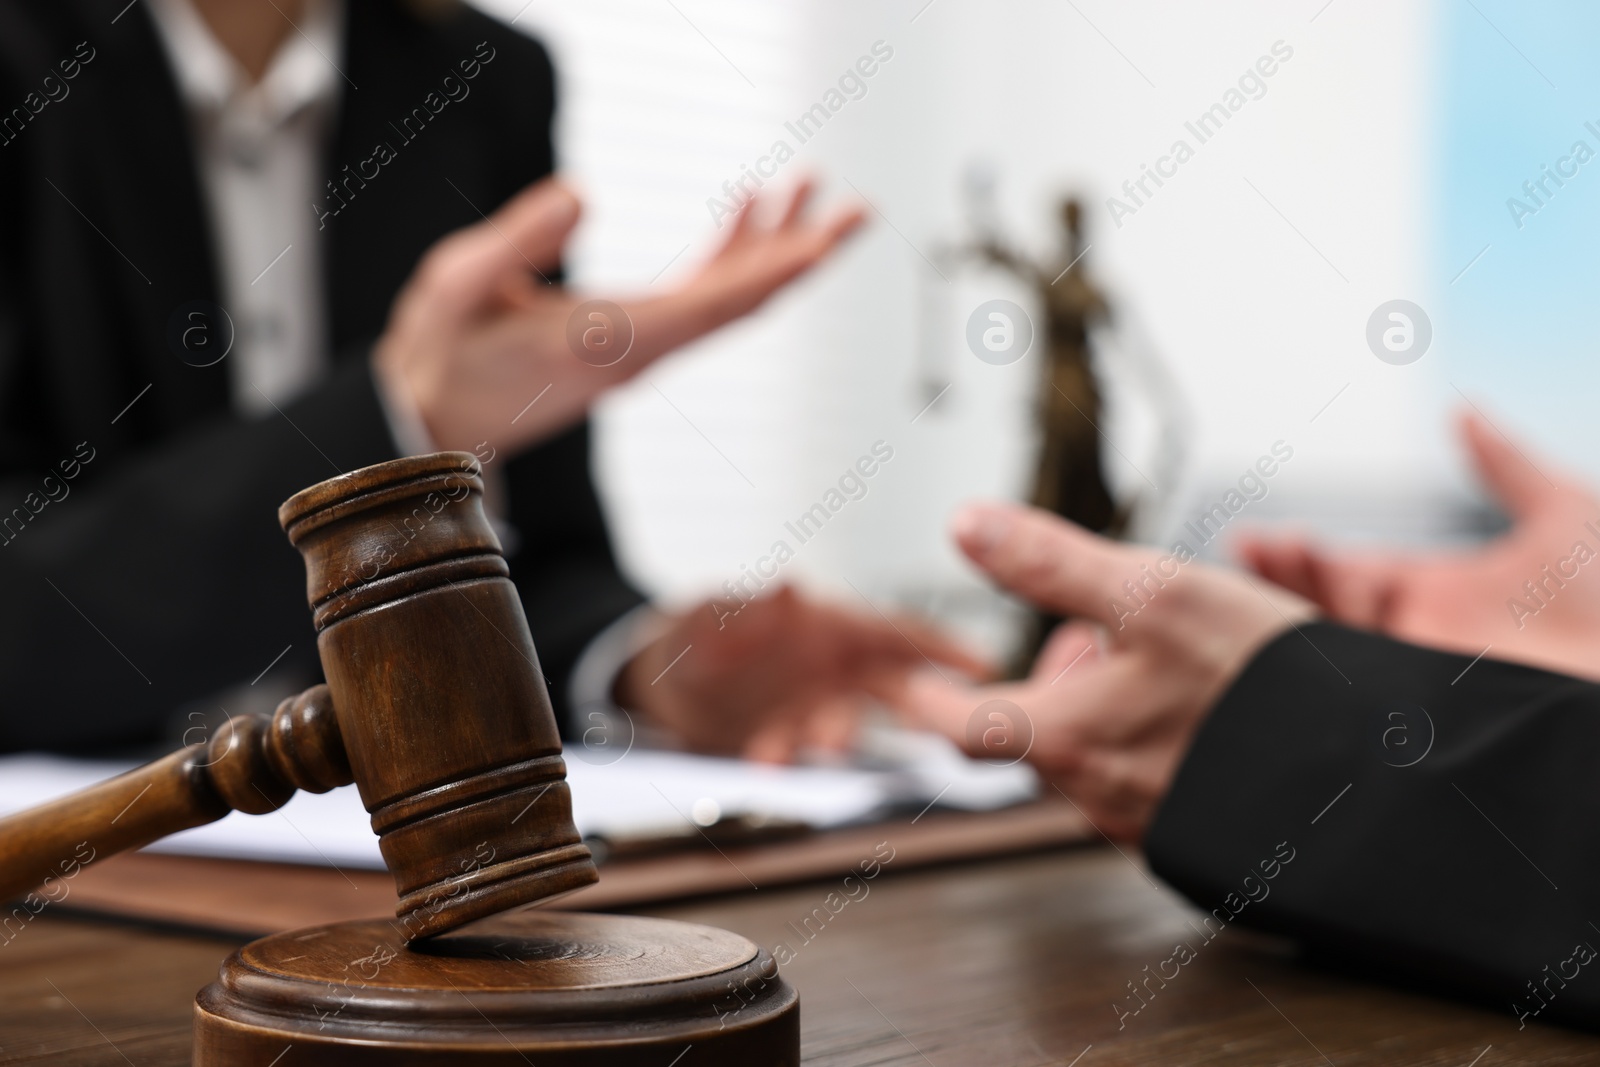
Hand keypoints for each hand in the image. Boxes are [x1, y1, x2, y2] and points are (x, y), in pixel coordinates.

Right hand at [374, 177, 863, 456]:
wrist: (432, 419)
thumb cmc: (440, 353)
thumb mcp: (458, 286)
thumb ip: (517, 240)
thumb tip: (583, 195)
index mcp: (605, 339)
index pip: (710, 305)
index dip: (770, 270)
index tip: (823, 242)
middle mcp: (639, 351)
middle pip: (741, 303)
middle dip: (800, 253)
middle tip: (856, 210)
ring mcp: (641, 348)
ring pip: (727, 299)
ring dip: (772, 246)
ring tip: (811, 188)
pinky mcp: (631, 340)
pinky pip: (699, 297)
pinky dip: (729, 255)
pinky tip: (746, 211)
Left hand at [615, 585, 987, 762]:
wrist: (667, 683)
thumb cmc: (697, 630)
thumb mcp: (712, 611)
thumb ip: (747, 605)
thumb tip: (787, 587)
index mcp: (833, 624)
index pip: (897, 632)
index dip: (942, 647)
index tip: (983, 665)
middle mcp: (836, 668)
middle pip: (883, 687)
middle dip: (885, 709)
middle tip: (857, 729)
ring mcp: (818, 707)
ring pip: (841, 722)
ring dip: (828, 737)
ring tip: (802, 750)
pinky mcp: (794, 741)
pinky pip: (798, 753)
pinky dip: (782, 758)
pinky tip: (764, 765)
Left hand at [880, 503, 1312, 840]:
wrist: (1379, 776)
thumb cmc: (1261, 683)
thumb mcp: (1151, 591)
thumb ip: (1049, 561)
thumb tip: (966, 525)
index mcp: (1068, 739)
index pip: (962, 728)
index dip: (932, 701)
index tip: (918, 685)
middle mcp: (1098, 794)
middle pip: (1037, 733)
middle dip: (1053, 678)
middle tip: (1096, 636)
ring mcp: (1149, 822)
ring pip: (1095, 754)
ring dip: (1106, 705)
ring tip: (1169, 664)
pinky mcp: (1197, 833)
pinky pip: (1148, 779)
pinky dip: (1152, 737)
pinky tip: (1206, 709)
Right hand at [1238, 412, 1599, 680]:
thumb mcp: (1567, 517)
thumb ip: (1506, 464)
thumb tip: (1463, 412)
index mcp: (1438, 597)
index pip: (1348, 573)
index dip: (1299, 557)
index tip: (1255, 539)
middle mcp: (1417, 642)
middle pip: (1323, 608)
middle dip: (1279, 579)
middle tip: (1251, 549)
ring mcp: (1414, 684)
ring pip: (1328, 645)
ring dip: (1292, 607)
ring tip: (1271, 570)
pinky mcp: (1418, 722)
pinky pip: (1349, 693)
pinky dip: (1314, 659)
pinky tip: (1293, 629)